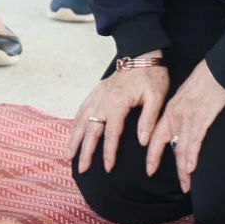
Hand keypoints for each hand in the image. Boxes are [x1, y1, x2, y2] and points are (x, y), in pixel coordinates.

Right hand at [68, 53, 169, 173]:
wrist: (142, 53)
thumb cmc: (152, 76)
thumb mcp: (157, 97)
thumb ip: (148, 120)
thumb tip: (142, 142)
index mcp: (117, 103)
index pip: (111, 133)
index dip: (108, 152)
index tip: (108, 168)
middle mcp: (103, 100)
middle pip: (90, 130)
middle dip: (84, 151)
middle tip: (81, 169)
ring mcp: (97, 95)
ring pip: (81, 120)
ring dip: (73, 139)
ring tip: (67, 155)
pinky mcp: (96, 92)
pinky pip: (81, 110)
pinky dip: (74, 123)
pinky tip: (72, 133)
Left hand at [145, 60, 224, 192]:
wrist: (218, 70)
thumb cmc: (206, 82)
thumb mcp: (187, 97)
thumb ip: (183, 112)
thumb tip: (185, 128)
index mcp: (171, 110)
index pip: (157, 136)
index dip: (153, 154)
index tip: (149, 169)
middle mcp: (176, 116)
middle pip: (166, 145)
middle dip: (163, 165)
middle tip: (166, 183)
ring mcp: (188, 118)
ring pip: (181, 148)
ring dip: (183, 169)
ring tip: (185, 184)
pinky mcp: (202, 118)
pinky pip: (194, 141)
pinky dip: (192, 156)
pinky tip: (190, 169)